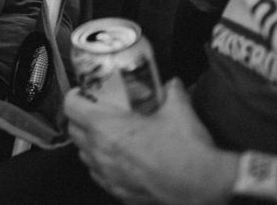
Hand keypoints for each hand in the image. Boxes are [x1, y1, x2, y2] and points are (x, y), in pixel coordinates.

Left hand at [65, 79, 235, 203]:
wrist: (206, 187)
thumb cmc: (188, 150)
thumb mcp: (179, 111)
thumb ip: (172, 92)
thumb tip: (172, 83)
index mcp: (107, 128)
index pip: (71, 106)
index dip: (75, 95)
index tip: (85, 92)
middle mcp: (100, 152)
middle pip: (73, 130)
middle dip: (80, 117)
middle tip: (96, 110)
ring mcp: (107, 175)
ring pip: (83, 154)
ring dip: (89, 142)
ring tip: (107, 134)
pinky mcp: (117, 192)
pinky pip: (98, 174)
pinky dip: (102, 164)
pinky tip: (119, 158)